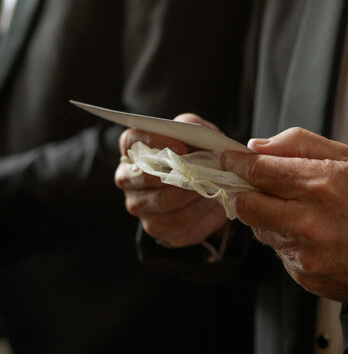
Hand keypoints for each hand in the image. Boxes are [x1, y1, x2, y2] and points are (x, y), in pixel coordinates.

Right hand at [114, 113, 227, 246]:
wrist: (204, 187)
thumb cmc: (196, 154)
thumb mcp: (195, 133)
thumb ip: (191, 126)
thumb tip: (192, 133)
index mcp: (134, 149)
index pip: (132, 141)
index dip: (155, 143)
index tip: (182, 147)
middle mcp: (128, 178)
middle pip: (146, 176)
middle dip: (179, 173)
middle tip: (203, 170)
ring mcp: (139, 205)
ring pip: (166, 201)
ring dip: (195, 193)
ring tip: (213, 185)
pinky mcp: (155, 227)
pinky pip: (179, 222)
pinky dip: (201, 212)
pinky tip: (211, 204)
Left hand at [220, 127, 347, 303]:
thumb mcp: (345, 157)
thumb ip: (298, 143)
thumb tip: (257, 146)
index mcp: (321, 184)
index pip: (259, 171)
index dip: (236, 163)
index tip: (228, 159)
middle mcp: (310, 221)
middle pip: (246, 205)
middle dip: (243, 191)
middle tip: (251, 184)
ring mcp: (305, 253)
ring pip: (259, 229)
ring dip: (266, 216)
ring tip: (296, 210)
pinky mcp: (304, 276)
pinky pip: (278, 252)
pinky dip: (285, 240)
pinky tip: (310, 235)